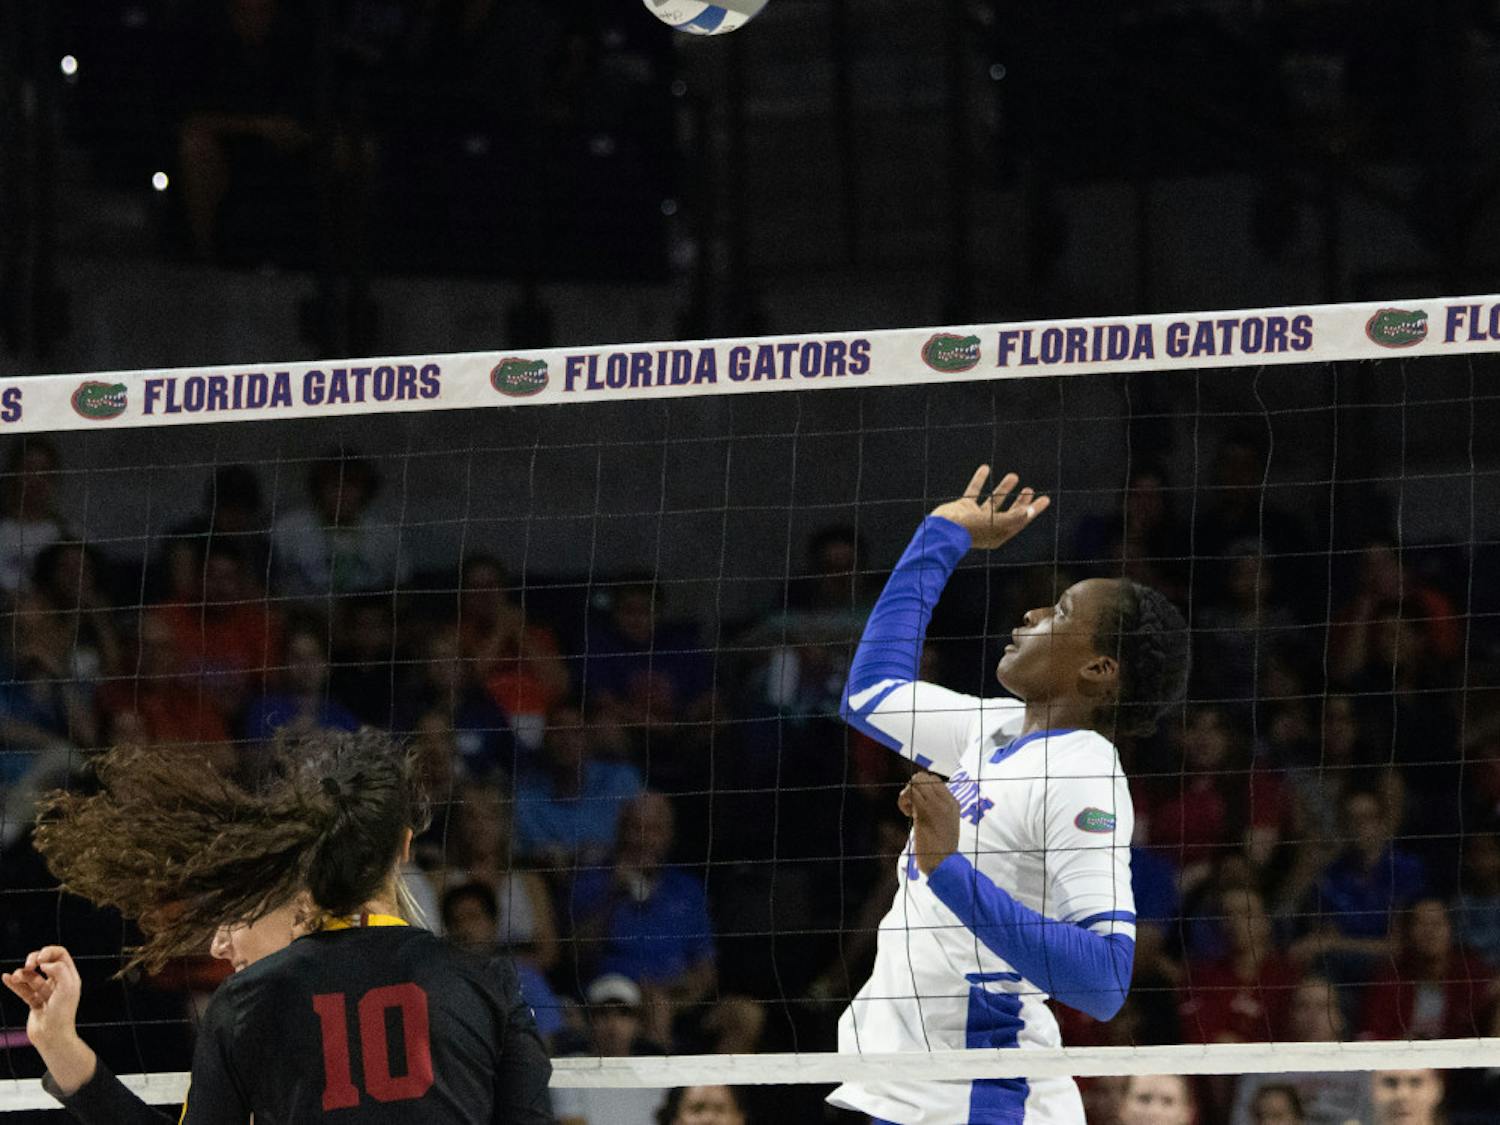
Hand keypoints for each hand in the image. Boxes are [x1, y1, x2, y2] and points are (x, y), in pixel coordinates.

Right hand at [2, 947, 96, 1096]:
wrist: (52, 1037)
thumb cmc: (62, 1014)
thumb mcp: (67, 988)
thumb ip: (59, 970)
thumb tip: (45, 963)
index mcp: (69, 977)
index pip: (60, 954)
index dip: (48, 951)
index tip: (39, 959)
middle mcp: (58, 982)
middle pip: (44, 962)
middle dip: (33, 959)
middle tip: (28, 965)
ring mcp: (45, 992)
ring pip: (31, 976)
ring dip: (22, 974)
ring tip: (16, 977)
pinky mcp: (34, 1002)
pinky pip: (23, 989)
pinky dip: (14, 983)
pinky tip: (6, 977)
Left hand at [900, 771, 960, 875]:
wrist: (943, 864)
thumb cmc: (940, 849)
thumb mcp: (944, 825)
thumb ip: (937, 811)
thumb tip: (918, 801)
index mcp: (953, 804)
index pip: (935, 780)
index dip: (921, 788)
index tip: (918, 805)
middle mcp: (947, 801)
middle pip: (924, 776)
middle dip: (912, 788)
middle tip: (911, 806)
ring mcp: (937, 805)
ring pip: (917, 781)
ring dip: (907, 794)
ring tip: (909, 810)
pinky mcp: (925, 812)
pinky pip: (911, 792)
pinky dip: (903, 800)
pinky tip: (907, 814)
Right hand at [930, 466, 1049, 549]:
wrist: (942, 529)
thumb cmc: (971, 529)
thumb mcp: (996, 524)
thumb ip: (1014, 517)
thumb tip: (1030, 511)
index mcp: (998, 534)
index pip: (1020, 520)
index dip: (1033, 510)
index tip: (1045, 499)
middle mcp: (988, 526)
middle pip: (1009, 512)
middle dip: (1020, 501)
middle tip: (1029, 489)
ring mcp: (975, 517)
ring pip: (993, 501)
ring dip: (1003, 489)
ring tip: (1013, 476)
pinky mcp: (963, 508)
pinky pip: (974, 492)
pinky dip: (979, 480)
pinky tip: (985, 468)